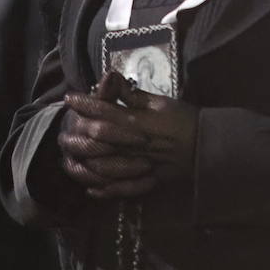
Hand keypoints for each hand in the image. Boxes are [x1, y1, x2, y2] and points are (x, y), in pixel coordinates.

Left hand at [62, 71, 198, 199]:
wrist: (206, 147)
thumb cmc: (184, 119)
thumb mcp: (161, 102)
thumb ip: (135, 95)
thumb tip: (114, 80)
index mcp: (136, 122)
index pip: (103, 111)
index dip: (84, 104)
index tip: (69, 98)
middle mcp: (132, 145)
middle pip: (98, 140)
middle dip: (78, 134)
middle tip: (63, 130)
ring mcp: (137, 166)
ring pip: (103, 167)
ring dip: (84, 162)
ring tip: (70, 159)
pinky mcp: (145, 181)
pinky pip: (119, 189)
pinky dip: (103, 189)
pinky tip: (91, 188)